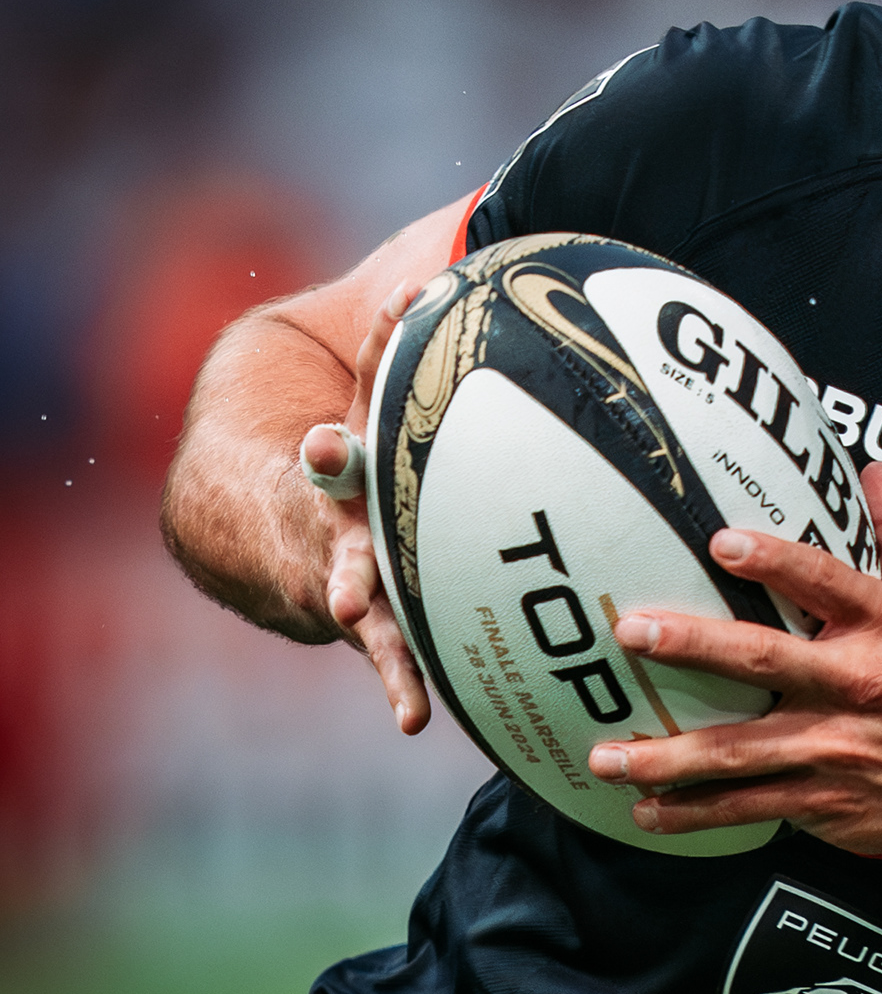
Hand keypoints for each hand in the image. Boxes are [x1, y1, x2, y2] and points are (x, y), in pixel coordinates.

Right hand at [298, 285, 430, 734]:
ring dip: (350, 584)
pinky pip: (382, 651)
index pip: (369, 371)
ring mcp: (341, 556)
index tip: (406, 298)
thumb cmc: (361, 464)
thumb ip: (432, 351)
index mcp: (358, 436)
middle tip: (325, 447)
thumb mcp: (388, 403)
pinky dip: (398, 681)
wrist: (256, 529)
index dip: (385, 331)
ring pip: (343, 568)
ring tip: (345, 603)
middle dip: (331, 460)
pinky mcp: (362, 616)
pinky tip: (412, 717)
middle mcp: (340, 492)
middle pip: (332, 473)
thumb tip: (513, 275)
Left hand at [586, 464, 881, 861]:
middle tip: (630, 631)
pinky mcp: (825, 800)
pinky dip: (696, 813)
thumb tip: (873, 469)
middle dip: (693, 644)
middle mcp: (859, 683)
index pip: (826, 583)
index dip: (775, 562)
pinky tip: (645, 812)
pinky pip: (750, 807)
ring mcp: (838, 747)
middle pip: (766, 659)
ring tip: (605, 757)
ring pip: (742, 750)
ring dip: (670, 757)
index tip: (720, 543)